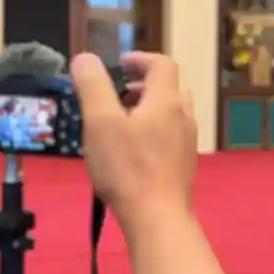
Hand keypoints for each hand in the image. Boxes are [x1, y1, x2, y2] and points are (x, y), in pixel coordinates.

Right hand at [73, 52, 196, 233]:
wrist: (157, 215)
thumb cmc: (127, 167)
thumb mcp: (100, 122)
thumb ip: (93, 86)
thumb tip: (86, 58)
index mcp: (166, 101)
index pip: (162, 64)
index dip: (141, 59)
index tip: (120, 65)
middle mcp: (184, 116)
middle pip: (169, 87)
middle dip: (142, 85)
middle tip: (116, 95)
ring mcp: (187, 141)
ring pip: (171, 112)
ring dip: (147, 108)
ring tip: (120, 121)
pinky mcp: (184, 162)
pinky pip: (171, 134)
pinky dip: (153, 128)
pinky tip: (131, 149)